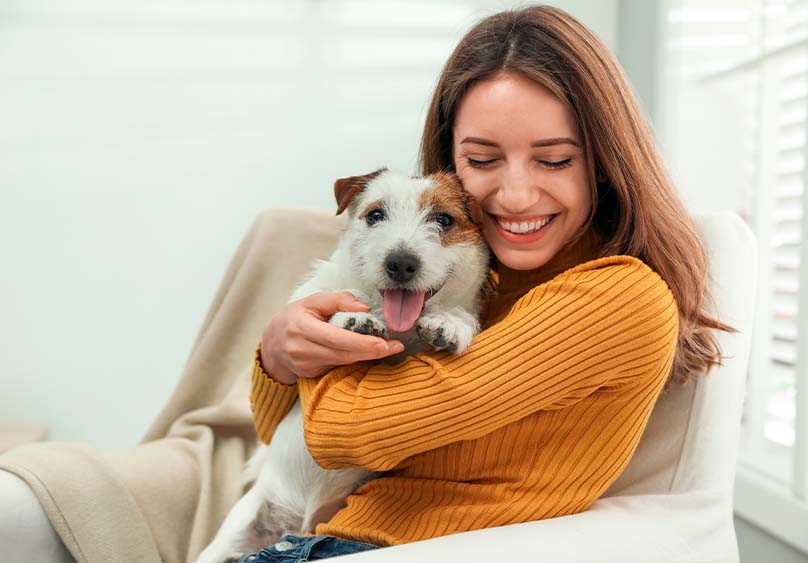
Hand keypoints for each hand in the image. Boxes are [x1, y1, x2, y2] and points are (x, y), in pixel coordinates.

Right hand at [260, 292, 404, 383]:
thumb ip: (339, 300)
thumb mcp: (312, 301)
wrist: (272, 344)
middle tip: (395, 347)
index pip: (335, 338)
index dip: (361, 343)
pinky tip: (365, 353)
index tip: (383, 343)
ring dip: (366, 356)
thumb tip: (364, 308)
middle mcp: (301, 349)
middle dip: (371, 352)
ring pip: (342, 362)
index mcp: (301, 327)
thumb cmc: (295, 318)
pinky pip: (337, 367)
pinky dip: (353, 360)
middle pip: (342, 354)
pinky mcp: (310, 374)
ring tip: (387, 348)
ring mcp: (305, 365)